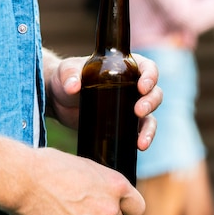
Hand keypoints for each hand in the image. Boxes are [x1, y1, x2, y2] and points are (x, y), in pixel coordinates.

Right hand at [13, 147, 144, 214]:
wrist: (25, 180)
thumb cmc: (52, 167)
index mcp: (117, 186)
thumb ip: (104, 184)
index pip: (137, 208)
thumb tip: (109, 193)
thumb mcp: (88, 167)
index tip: (114, 210)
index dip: (125, 210)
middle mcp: (110, 209)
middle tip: (80, 213)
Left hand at [46, 53, 162, 150]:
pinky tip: (139, 147)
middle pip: (155, 93)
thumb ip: (69, 75)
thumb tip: (73, 87)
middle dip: (150, 102)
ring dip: (150, 127)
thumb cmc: (66, 77)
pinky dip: (144, 138)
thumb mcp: (66, 72)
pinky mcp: (125, 124)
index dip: (150, 77)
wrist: (58, 100)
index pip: (148, 68)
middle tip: (138, 111)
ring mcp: (131, 106)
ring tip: (141, 140)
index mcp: (127, 67)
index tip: (141, 87)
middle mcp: (134, 86)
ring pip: (151, 115)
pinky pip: (140, 131)